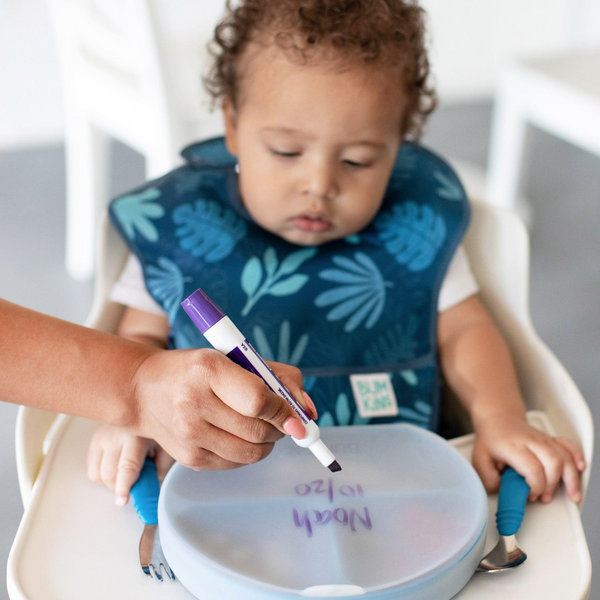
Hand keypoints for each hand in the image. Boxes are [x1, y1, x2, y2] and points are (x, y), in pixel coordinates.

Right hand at [87, 425, 174, 505]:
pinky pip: (92, 469)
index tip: (122, 501)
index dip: (124, 487)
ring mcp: (101, 436)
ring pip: (97, 475)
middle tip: (135, 482)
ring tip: (126, 471)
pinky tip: (117, 465)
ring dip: (110, 482)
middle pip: (109, 475)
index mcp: (137, 435)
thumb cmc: (156, 429)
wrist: (144, 407)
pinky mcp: (94, 440)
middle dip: (120, 487)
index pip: (127, 466)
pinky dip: (103, 475)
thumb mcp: (166, 447)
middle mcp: (115, 435)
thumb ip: (160, 468)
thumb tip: (150, 488)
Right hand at [130, 348, 316, 470]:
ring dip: (268, 443)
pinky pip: (236, 464)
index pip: (258, 401)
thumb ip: (278, 377)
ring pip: (252, 453)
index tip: (296, 414)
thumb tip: (309, 412)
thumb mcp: (234, 357)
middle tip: (281, 419)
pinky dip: (248, 452)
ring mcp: (189, 436)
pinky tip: (239, 435)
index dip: (284, 410)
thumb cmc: (196, 370)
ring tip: (260, 425)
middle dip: (280, 428)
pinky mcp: (189, 459)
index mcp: (208, 370)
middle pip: (258, 431)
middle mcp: (194, 404)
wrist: (145, 390)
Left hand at [472, 412, 584, 502]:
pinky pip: (569, 446)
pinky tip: (580, 469)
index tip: (530, 496)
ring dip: (570, 478)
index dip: (536, 487)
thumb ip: (489, 480)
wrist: (497, 418)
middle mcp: (531, 441)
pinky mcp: (551, 440)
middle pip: (553, 462)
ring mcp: (543, 439)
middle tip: (542, 497)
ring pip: (564, 456)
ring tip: (571, 496)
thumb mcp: (480, 461)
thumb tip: (504, 494)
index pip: (533, 468)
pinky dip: (577, 457)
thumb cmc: (491, 440)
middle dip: (552, 485)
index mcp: (512, 447)